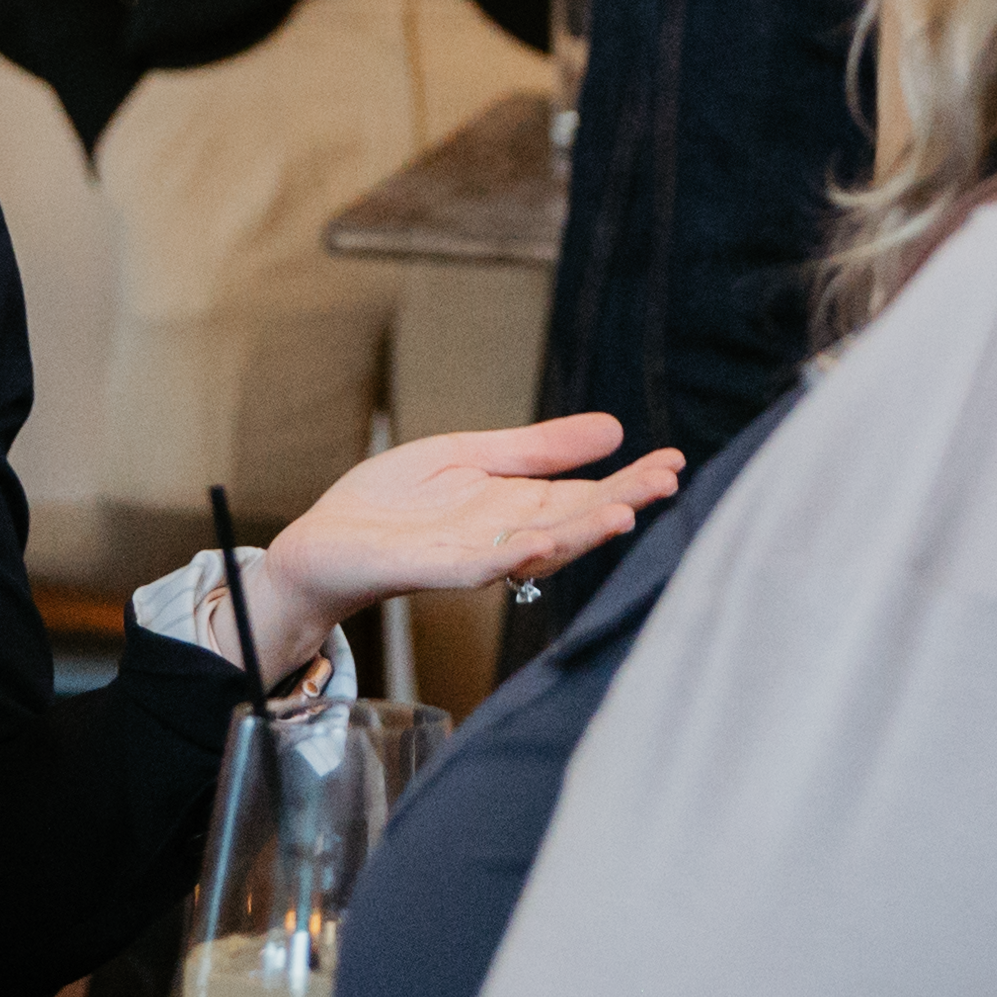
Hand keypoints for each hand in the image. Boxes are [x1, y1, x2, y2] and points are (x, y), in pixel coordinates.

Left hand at [242, 417, 680, 684]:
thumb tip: (612, 428)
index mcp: (517, 507)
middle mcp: (505, 536)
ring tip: (625, 511)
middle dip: (622, 501)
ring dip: (582, 532)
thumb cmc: (393, 503)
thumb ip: (537, 447)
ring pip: (539, 546)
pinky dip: (515, 555)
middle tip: (669, 481)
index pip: (584, 494)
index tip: (672, 462)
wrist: (324, 541)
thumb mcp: (470, 456)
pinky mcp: (432, 569)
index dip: (629, 480)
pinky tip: (545, 540)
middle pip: (575, 520)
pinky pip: (480, 567)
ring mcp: (472, 556)